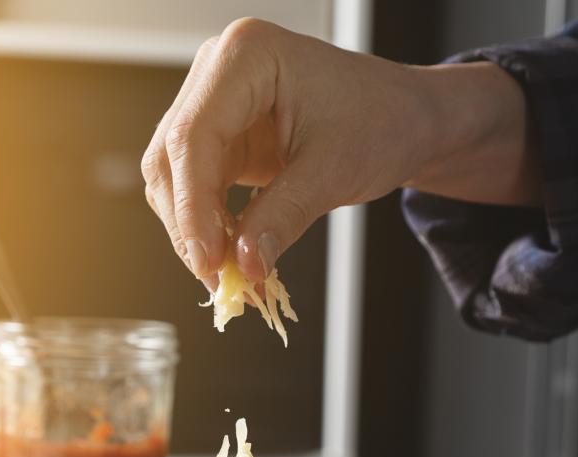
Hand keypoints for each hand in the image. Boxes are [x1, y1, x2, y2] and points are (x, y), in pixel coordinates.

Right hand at [142, 18, 539, 290]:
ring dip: (194, 231)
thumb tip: (243, 264)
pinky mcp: (221, 136)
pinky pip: (195, 187)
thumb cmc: (382, 121)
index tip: (207, 259)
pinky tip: (230, 256)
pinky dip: (208, 226)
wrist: (404, 118)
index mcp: (247, 57)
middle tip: (218, 278)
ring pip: (174, 177)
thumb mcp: (335, 171)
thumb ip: (283, 215)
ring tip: (229, 275)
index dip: (192, 205)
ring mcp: (214, 103)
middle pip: (173, 157)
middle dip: (190, 224)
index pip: (194, 135)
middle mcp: (218, 72)